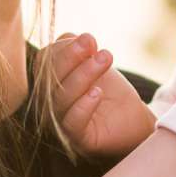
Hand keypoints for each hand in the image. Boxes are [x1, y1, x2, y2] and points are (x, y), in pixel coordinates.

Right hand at [39, 33, 156, 158]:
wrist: (131, 117)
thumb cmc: (109, 88)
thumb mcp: (93, 62)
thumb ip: (80, 48)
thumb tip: (73, 37)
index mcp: (48, 81)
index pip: (44, 62)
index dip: (62, 48)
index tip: (87, 38)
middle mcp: (49, 102)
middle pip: (50, 79)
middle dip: (71, 57)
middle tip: (91, 42)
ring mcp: (61, 122)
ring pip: (62, 98)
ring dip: (83, 75)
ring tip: (104, 59)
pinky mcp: (77, 139)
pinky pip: (73, 123)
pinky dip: (84, 105)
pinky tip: (98, 92)